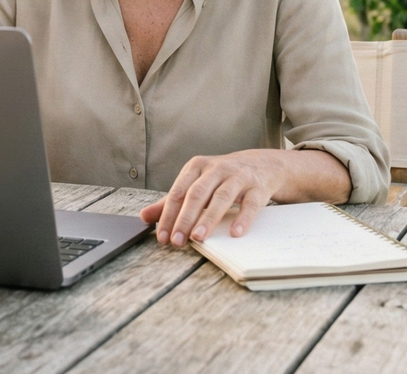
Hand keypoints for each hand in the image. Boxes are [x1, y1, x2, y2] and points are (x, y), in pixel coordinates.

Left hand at [138, 148, 350, 246]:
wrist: (263, 164)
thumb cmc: (223, 178)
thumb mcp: (197, 184)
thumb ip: (172, 201)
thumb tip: (144, 217)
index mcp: (197, 167)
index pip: (178, 192)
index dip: (168, 215)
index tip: (161, 237)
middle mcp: (217, 169)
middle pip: (197, 194)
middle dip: (185, 219)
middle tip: (176, 241)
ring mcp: (239, 177)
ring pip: (221, 197)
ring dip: (208, 218)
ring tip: (198, 238)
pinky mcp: (258, 187)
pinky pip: (250, 204)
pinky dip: (242, 218)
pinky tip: (235, 233)